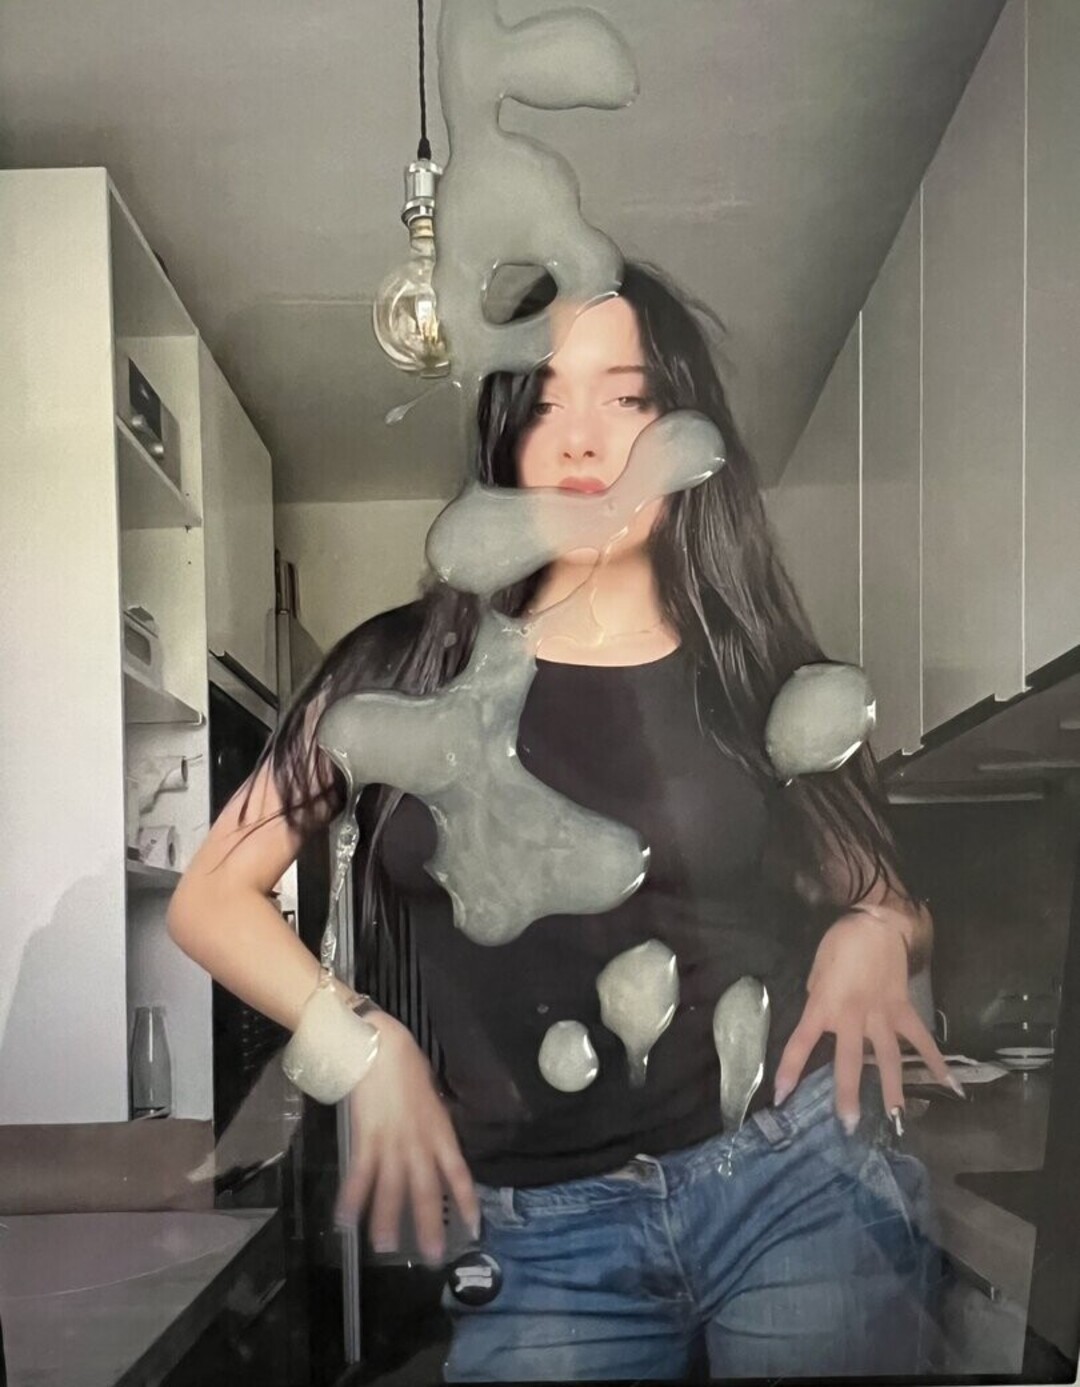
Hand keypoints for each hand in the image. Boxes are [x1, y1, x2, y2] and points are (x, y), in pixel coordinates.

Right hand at [334, 1012, 479, 1263]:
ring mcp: (393, 1142)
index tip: (475, 1226)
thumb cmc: (405, 1063)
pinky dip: (353, 1199)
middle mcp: (419, 1142)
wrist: (379, 1046)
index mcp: (440, 1130)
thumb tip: (433, 1139)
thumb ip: (433, 1121)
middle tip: (433, 1256)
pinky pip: (361, 1175)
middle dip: (429, 1225)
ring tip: (387, 1247)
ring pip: (393, 1190)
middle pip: (427, 1190)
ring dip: (388, 1220)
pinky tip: (345, 1220)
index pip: (459, 1173)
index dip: (466, 1202)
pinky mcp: (366, 1138)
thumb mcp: (431, 1094)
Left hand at [773, 912, 957, 1129]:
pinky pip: (921, 1039)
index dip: (789, 1070)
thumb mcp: (816, 972)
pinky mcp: (904, 1010)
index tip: (780, 1097)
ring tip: (896, 1121)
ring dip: (893, 1090)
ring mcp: (882, 1015)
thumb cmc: (838, 944)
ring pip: (888, 1058)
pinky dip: (936, 1060)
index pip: (800, 1042)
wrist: (874, 922)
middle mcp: (852, 1016)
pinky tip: (950, 1085)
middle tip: (848, 1127)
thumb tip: (825, 1024)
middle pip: (849, 1061)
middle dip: (848, 1094)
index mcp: (824, 1005)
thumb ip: (819, 1001)